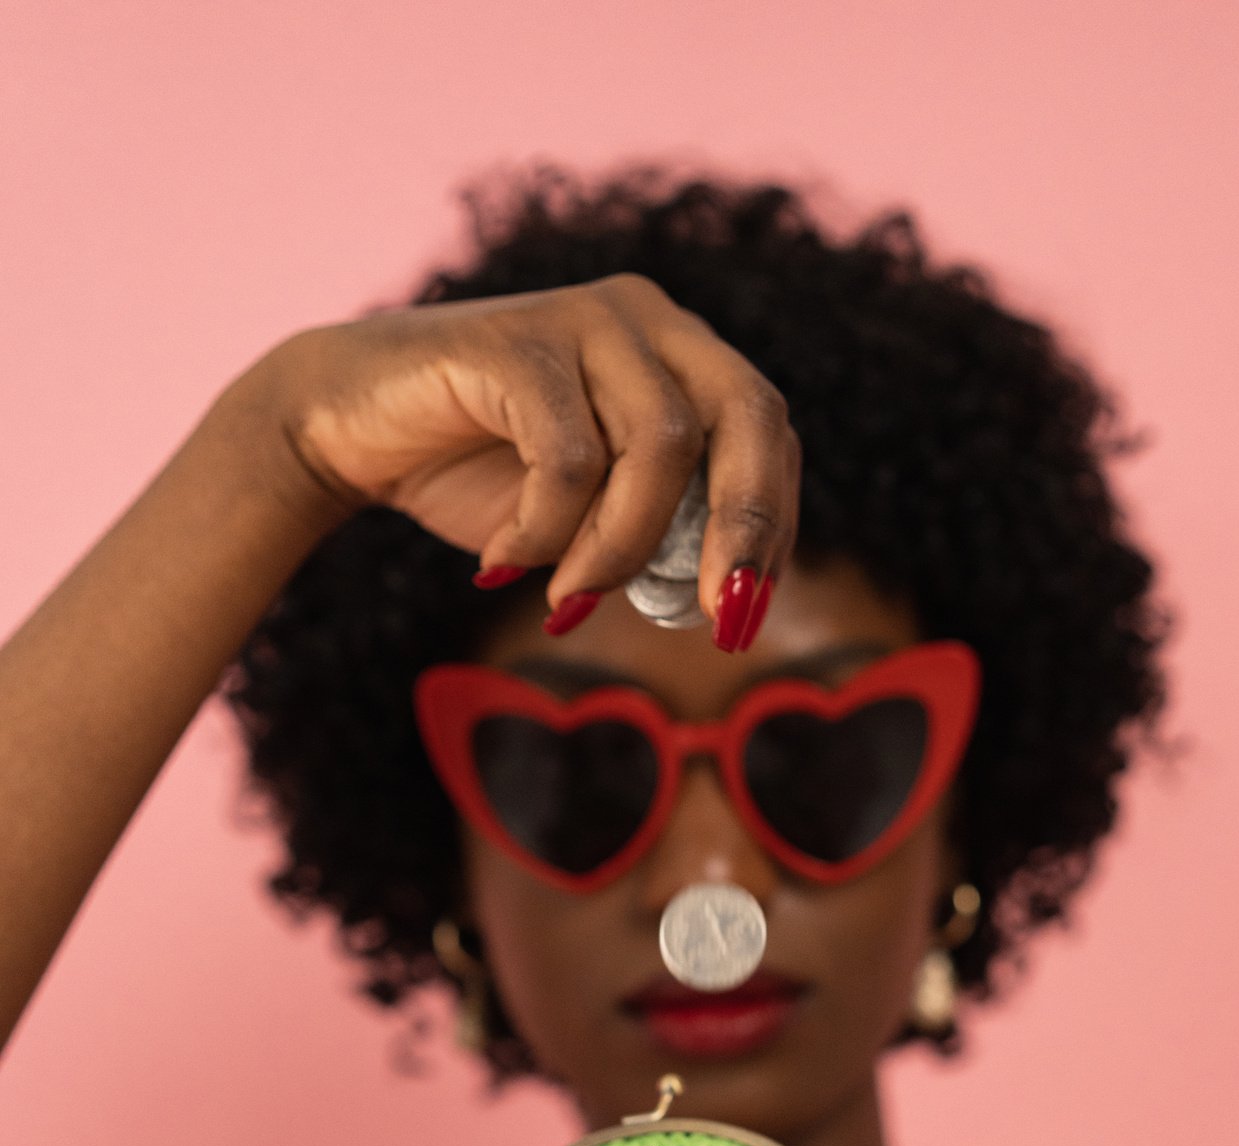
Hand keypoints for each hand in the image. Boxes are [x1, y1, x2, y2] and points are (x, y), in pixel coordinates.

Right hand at [254, 275, 799, 623]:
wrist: (350, 431)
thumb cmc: (481, 476)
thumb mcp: (592, 520)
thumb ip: (662, 539)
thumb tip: (728, 603)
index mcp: (680, 353)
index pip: (767, 431)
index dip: (771, 523)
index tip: (743, 613)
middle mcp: (645, 319)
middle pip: (747, 414)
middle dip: (745, 525)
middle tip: (718, 616)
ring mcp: (583, 320)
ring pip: (659, 447)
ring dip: (621, 547)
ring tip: (567, 597)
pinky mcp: (516, 343)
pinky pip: (570, 460)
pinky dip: (546, 533)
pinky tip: (504, 562)